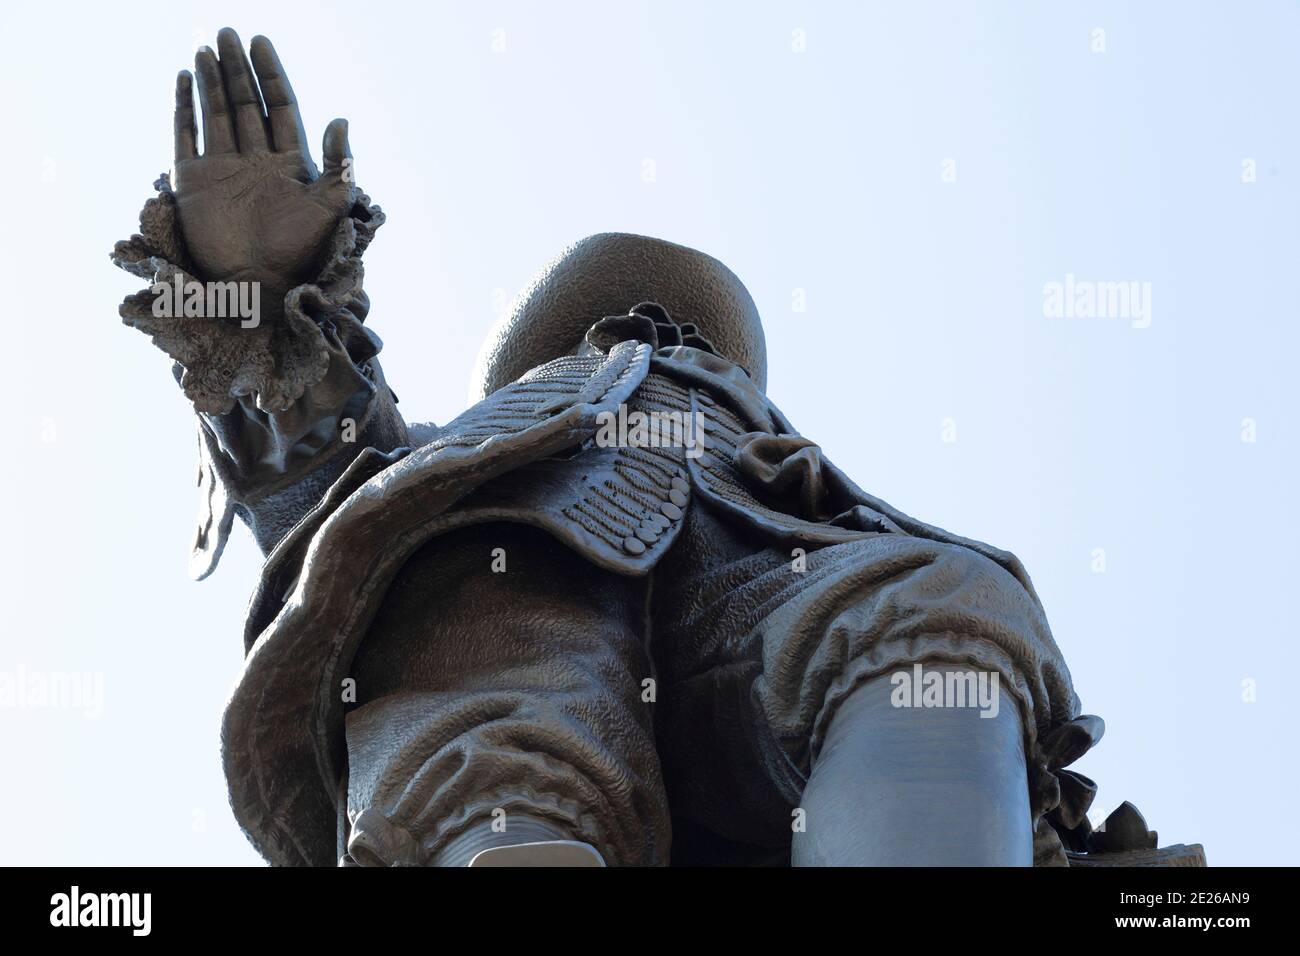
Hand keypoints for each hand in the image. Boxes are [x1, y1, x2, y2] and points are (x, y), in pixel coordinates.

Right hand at [173, 29, 355, 317]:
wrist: (260, 286)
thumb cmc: (300, 253)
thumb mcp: (330, 206)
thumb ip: (338, 164)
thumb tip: (340, 118)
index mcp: (289, 163)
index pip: (279, 107)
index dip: (270, 74)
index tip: (260, 43)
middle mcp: (256, 160)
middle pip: (246, 103)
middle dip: (237, 68)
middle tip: (228, 33)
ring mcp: (223, 168)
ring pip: (217, 112)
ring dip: (211, 81)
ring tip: (205, 48)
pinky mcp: (194, 182)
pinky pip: (186, 136)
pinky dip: (184, 108)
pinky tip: (183, 79)